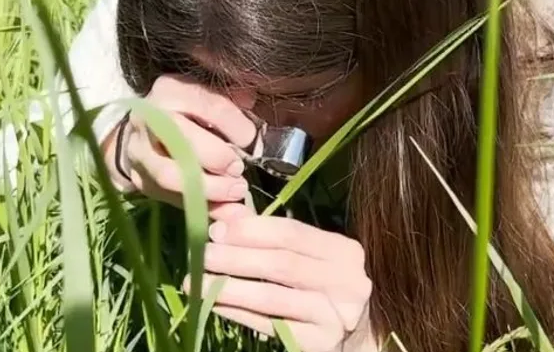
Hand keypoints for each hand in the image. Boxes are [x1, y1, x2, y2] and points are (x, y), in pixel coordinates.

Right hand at [106, 74, 257, 220]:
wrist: (144, 132)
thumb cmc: (186, 112)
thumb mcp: (209, 97)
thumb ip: (234, 106)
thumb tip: (254, 119)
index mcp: (169, 90)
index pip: (206, 105)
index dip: (234, 125)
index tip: (252, 139)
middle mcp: (148, 120)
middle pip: (180, 140)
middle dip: (216, 158)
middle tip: (239, 169)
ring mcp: (139, 153)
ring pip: (170, 175)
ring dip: (208, 188)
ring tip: (236, 191)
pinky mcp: (141, 181)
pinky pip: (171, 199)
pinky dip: (202, 209)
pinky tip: (228, 212)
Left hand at [185, 213, 374, 351]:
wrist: (356, 336)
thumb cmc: (322, 288)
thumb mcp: (305, 256)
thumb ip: (267, 234)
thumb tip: (223, 214)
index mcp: (344, 251)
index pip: (292, 233)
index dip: (250, 230)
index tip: (216, 229)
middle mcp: (347, 282)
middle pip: (281, 264)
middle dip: (235, 257)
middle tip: (201, 254)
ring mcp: (336, 316)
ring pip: (272, 297)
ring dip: (229, 288)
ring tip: (197, 282)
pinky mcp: (320, 343)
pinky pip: (270, 325)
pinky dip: (238, 313)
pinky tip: (215, 304)